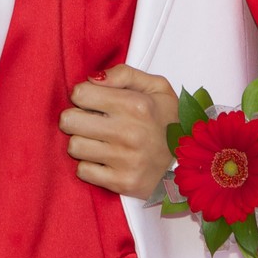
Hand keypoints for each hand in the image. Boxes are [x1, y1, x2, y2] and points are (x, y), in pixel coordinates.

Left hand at [61, 64, 178, 196]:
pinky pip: (82, 171)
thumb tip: (92, 78)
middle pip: (69, 120)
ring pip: (73, 146)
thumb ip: (124, 74)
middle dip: (76, 118)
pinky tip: (104, 159)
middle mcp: (128, 132)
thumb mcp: (156, 87)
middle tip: (90, 121)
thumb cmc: (167, 121)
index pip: (80, 93)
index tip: (93, 102)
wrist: (188, 161)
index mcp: (136, 104)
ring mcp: (124, 160)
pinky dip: (89, 165)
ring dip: (82, 142)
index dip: (83, 95)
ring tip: (99, 141)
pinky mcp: (121, 182)